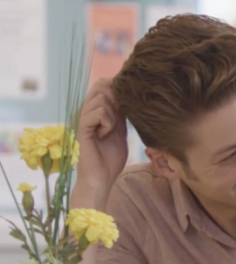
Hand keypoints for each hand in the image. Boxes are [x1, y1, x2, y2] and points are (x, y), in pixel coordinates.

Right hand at [74, 78, 127, 196]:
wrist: (101, 179)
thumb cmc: (110, 160)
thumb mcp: (120, 132)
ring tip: (109, 130)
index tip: (125, 109)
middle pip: (102, 85)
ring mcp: (81, 118)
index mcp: (94, 111)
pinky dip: (108, 123)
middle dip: (116, 99)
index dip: (117, 90)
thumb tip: (126, 97)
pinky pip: (99, 112)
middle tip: (118, 120)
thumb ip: (120, 115)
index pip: (103, 84)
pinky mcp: (80, 127)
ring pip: (102, 97)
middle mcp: (85, 111)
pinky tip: (104, 135)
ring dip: (113, 114)